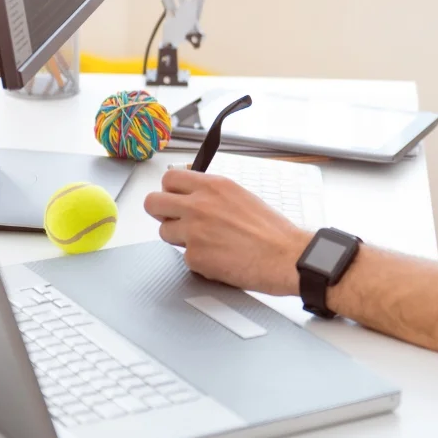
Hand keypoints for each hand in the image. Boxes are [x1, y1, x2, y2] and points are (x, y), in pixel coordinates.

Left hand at [144, 169, 309, 296]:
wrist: (285, 256)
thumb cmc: (271, 231)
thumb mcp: (241, 196)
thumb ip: (212, 194)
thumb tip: (193, 196)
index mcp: (213, 186)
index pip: (169, 178)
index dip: (169, 190)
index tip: (174, 197)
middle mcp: (199, 205)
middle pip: (152, 202)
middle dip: (160, 212)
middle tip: (174, 219)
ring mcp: (193, 231)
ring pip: (164, 232)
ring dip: (179, 238)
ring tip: (205, 242)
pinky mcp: (194, 257)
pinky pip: (184, 257)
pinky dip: (198, 259)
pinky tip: (218, 258)